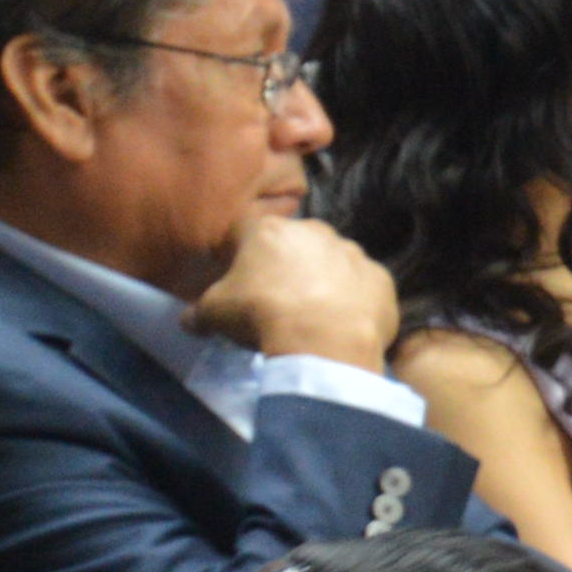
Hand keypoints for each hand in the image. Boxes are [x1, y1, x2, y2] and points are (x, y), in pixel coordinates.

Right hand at [185, 213, 397, 368]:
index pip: (245, 234)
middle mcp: (315, 232)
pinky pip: (364, 288)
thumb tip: (189, 320)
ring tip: (315, 315)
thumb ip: (199, 311)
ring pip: (333, 263)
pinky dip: (355, 302)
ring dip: (324, 282)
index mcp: (270, 229)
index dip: (239, 256)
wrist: (323, 342)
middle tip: (279, 299)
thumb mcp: (214, 313)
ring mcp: (354, 253)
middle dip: (286, 266)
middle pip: (294, 245)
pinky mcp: (382, 280)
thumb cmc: (261, 316)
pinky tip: (344, 324)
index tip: (239, 281)